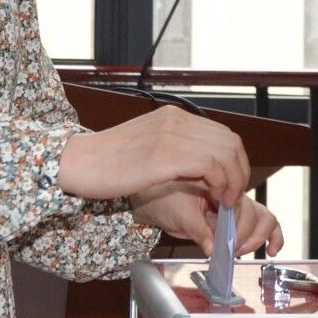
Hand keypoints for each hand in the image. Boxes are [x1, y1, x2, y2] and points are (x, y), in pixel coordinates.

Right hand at [56, 106, 250, 206]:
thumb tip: (200, 173)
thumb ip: (174, 154)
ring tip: (223, 201)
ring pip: (226, 151)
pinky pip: (212, 165)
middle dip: (239, 171)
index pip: (221, 133)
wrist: (78, 163)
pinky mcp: (165, 155)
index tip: (228, 185)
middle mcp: (176, 120)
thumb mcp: (147, 150)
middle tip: (230, 196)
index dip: (233, 162)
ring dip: (233, 180)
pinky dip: (221, 184)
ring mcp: (171, 135)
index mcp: (172, 116)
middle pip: (230, 140)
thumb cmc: (107, 163)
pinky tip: (213, 199)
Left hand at [131, 183, 286, 259]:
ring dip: (258, 238)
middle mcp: (230, 195)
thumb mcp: (179, 214)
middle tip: (233, 251)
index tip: (229, 244)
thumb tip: (212, 249)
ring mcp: (234, 207)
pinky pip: (261, 223)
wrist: (152, 200)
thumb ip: (197, 230)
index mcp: (219, 186)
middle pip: (256, 214)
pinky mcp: (233, 219)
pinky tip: (272, 249)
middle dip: (247, 236)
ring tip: (242, 251)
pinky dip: (272, 236)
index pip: (241, 205)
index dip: (238, 228)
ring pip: (263, 218)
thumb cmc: (162, 200)